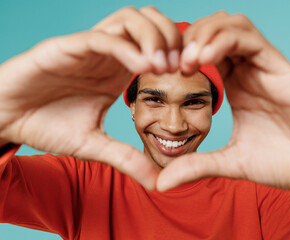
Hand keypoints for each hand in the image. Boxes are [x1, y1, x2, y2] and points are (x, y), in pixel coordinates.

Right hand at [0, 7, 180, 189]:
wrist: (7, 118)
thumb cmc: (47, 125)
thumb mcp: (95, 147)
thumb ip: (126, 158)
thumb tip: (158, 182)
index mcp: (117, 71)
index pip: (156, 46)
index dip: (179, 54)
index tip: (192, 75)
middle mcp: (108, 54)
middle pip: (150, 22)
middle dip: (173, 38)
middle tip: (183, 66)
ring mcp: (88, 48)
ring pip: (129, 20)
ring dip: (153, 37)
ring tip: (164, 66)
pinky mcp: (67, 47)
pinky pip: (102, 37)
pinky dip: (126, 47)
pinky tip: (143, 66)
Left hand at [157, 11, 289, 193]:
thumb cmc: (282, 164)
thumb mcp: (229, 163)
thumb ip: (196, 166)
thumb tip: (161, 182)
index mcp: (237, 87)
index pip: (205, 52)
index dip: (181, 54)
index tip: (162, 72)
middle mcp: (250, 72)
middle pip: (216, 31)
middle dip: (188, 38)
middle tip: (171, 63)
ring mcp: (265, 68)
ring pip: (233, 26)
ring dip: (204, 35)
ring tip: (186, 59)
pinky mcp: (282, 70)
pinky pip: (251, 40)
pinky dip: (224, 41)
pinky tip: (205, 58)